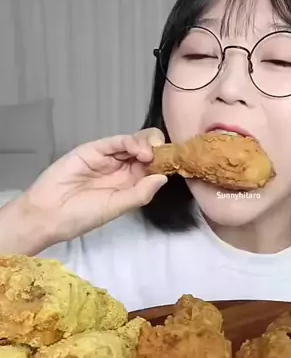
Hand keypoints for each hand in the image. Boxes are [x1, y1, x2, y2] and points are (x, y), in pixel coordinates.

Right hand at [8, 128, 167, 250]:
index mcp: (130, 184)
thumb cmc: (83, 215)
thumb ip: (141, 193)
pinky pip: (116, 142)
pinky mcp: (94, 149)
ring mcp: (109, 158)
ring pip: (134, 143)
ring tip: (149, 155)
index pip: (152, 168)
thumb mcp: (117, 207)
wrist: (49, 214)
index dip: (164, 164)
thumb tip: (164, 178)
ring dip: (147, 145)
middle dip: (159, 150)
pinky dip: (131, 142)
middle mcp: (122, 169)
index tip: (174, 164)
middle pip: (147, 152)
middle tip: (164, 155)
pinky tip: (139, 151)